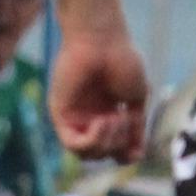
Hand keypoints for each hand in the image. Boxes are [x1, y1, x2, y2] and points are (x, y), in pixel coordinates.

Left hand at [50, 24, 150, 162]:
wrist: (103, 39)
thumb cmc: (121, 60)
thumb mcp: (136, 99)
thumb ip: (135, 128)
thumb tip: (136, 157)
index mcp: (107, 114)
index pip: (113, 149)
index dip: (126, 155)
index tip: (136, 149)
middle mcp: (88, 118)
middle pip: (101, 154)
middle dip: (118, 145)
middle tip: (124, 118)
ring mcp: (73, 117)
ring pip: (86, 155)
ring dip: (106, 143)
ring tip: (114, 117)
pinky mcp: (59, 114)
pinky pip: (72, 145)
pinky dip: (91, 140)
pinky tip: (101, 121)